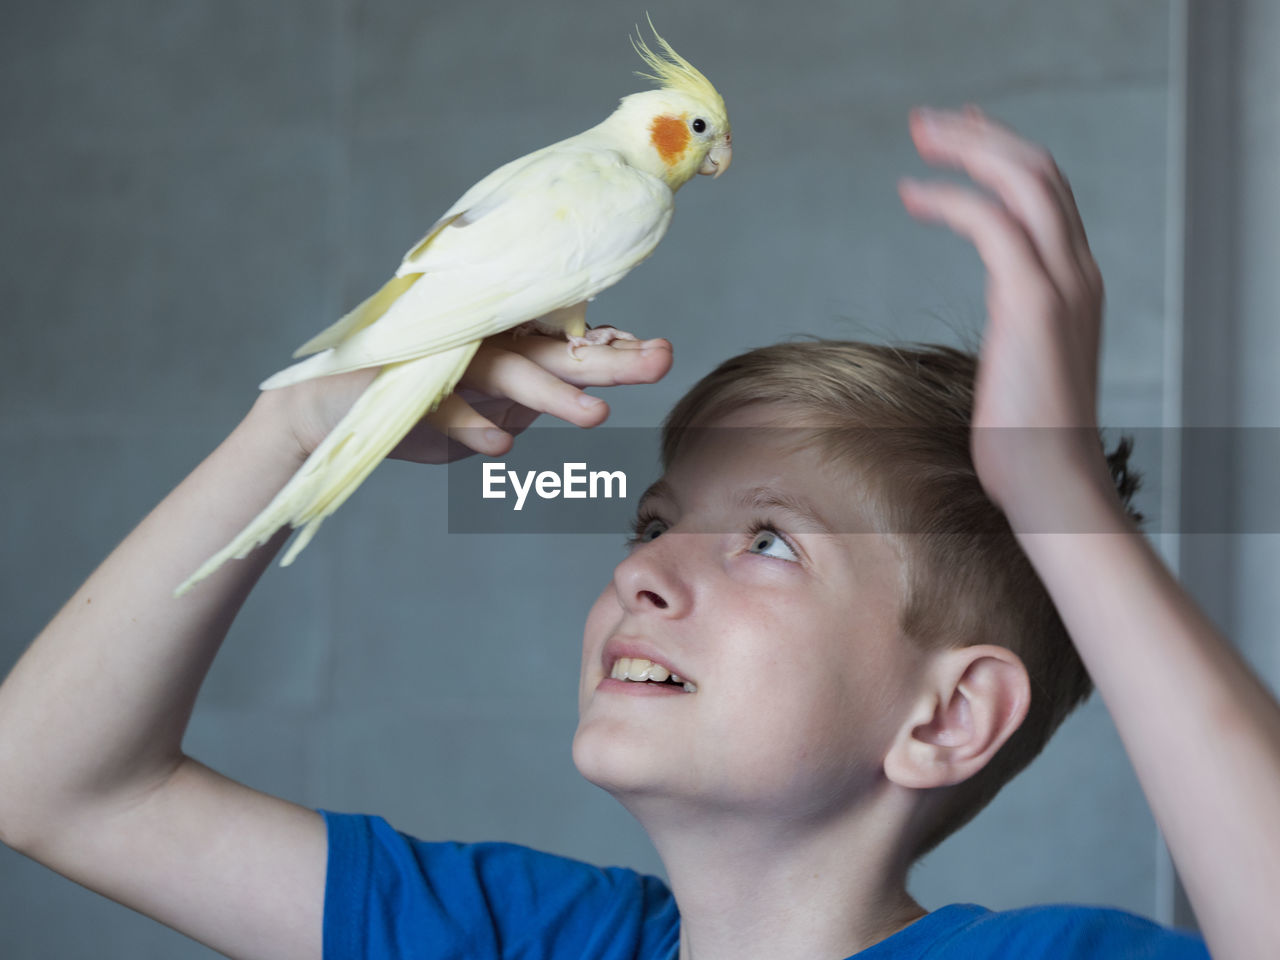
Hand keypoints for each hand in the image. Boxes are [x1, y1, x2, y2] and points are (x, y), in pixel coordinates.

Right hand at [258, 330, 672, 464]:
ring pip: (505, 371)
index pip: (565, 341)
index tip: (659, 352)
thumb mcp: (487, 408)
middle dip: (606, 359)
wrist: (326, 417)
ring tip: (596, 417)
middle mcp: (477, 342)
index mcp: (502, 345)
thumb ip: (532, 397)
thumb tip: (594, 390)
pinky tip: (502, 447)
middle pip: (551, 348)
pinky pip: (445, 406)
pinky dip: (472, 425)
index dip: (611, 347)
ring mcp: (439, 359)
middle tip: (658, 362)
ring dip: (551, 394)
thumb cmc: (418, 408)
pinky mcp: (401, 384)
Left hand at [897, 106, 1115, 522]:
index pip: (1048, 193)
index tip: (963, 135)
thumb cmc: (1026, 439)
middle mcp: (1077, 272)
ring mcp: (1061, 285)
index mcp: (1076, 282)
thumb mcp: (1025, 366)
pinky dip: (951, 199)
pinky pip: (991, 224)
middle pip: (1038, 170)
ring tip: (920, 136)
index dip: (1004, 155)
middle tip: (929, 121)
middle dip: (982, 135)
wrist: (1052, 485)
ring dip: (968, 148)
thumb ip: (1020, 328)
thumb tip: (1000, 322)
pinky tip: (913, 196)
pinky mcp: (1033, 304)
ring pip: (1022, 182)